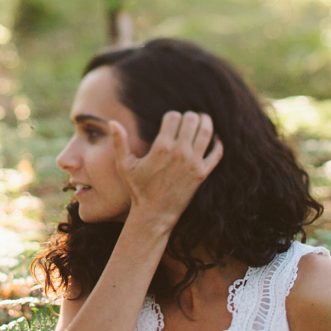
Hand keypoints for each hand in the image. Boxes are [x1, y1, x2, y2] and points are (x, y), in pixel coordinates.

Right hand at [111, 110, 222, 230]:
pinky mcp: (203, 173)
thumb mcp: (125, 166)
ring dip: (205, 122)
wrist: (154, 214)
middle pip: (192, 119)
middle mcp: (180, 152)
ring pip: (206, 131)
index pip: (173, 116)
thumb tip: (112, 122)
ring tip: (202, 121)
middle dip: (189, 116)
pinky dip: (218, 143)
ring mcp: (193, 163)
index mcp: (161, 147)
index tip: (169, 121)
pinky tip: (214, 139)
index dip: (171, 116)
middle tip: (187, 120)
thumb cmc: (138, 189)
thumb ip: (119, 142)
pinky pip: (217, 152)